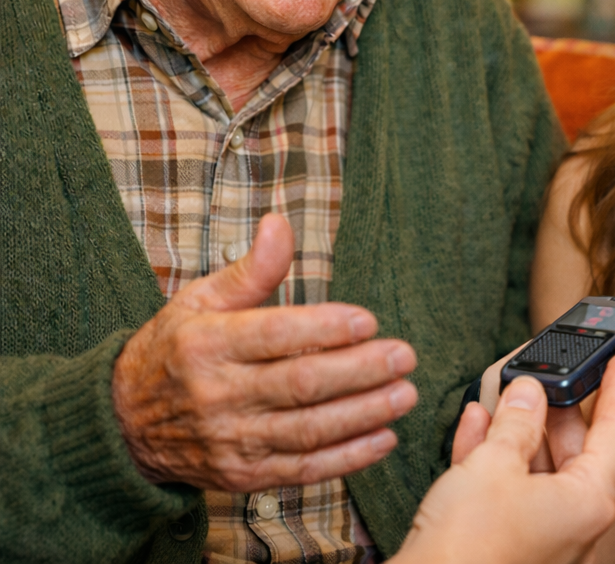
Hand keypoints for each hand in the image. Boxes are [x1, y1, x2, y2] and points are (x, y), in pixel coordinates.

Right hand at [110, 213, 417, 489]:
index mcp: (207, 345)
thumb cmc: (174, 348)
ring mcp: (231, 441)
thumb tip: (280, 223)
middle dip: (359, 371)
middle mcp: (218, 396)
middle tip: (404, 355)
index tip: (368, 320)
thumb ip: (251, 270)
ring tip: (404, 393)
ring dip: (363, 414)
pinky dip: (347, 457)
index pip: (274, 335)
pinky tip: (383, 437)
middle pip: (300, 384)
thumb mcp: (200, 300)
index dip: (324, 329)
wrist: (125, 425)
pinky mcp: (243, 477)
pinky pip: (302, 470)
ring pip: (308, 430)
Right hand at [397, 353, 614, 563]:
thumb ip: (517, 421)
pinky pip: (506, 488)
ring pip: (535, 466)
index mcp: (587, 502)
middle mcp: (571, 523)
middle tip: (554, 369)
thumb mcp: (495, 463)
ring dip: (516, 426)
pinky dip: (492, 454)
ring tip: (504, 390)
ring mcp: (538, 535)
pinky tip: (476, 422)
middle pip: (573, 448)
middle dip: (556, 406)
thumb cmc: (470, 546)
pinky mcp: (504, 543)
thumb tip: (528, 393)